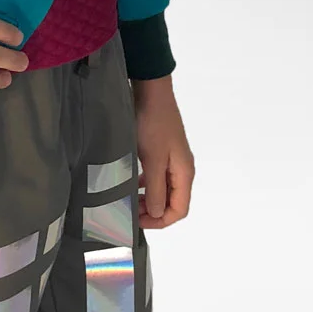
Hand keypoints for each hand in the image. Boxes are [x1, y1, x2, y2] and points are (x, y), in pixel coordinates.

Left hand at [132, 75, 193, 228]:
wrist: (151, 90)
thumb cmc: (153, 125)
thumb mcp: (153, 160)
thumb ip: (155, 189)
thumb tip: (157, 214)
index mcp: (184, 173)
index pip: (180, 210)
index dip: (160, 220)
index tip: (137, 221)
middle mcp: (182, 168)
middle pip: (172, 201)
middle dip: (152, 211)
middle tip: (128, 211)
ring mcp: (172, 158)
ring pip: (162, 189)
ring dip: (147, 197)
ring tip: (127, 199)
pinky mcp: (161, 149)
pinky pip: (156, 175)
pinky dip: (145, 183)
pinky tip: (131, 182)